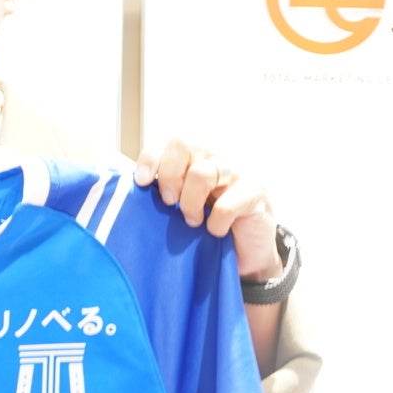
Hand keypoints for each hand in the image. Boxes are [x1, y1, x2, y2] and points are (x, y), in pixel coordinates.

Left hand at [134, 139, 282, 281]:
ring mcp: (238, 170)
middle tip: (169, 203)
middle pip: (183, 144)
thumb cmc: (210, 224)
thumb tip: (135, 187)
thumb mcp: (183, 204)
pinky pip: (226, 205)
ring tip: (193, 221)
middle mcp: (216, 156)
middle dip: (169, 176)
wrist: (248, 252)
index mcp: (197, 155)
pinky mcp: (256, 190)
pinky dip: (215, 223)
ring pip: (202, 173)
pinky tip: (217, 231)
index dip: (151, 158)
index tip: (142, 183)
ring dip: (190, 203)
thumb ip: (165, 189)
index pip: (170, 141)